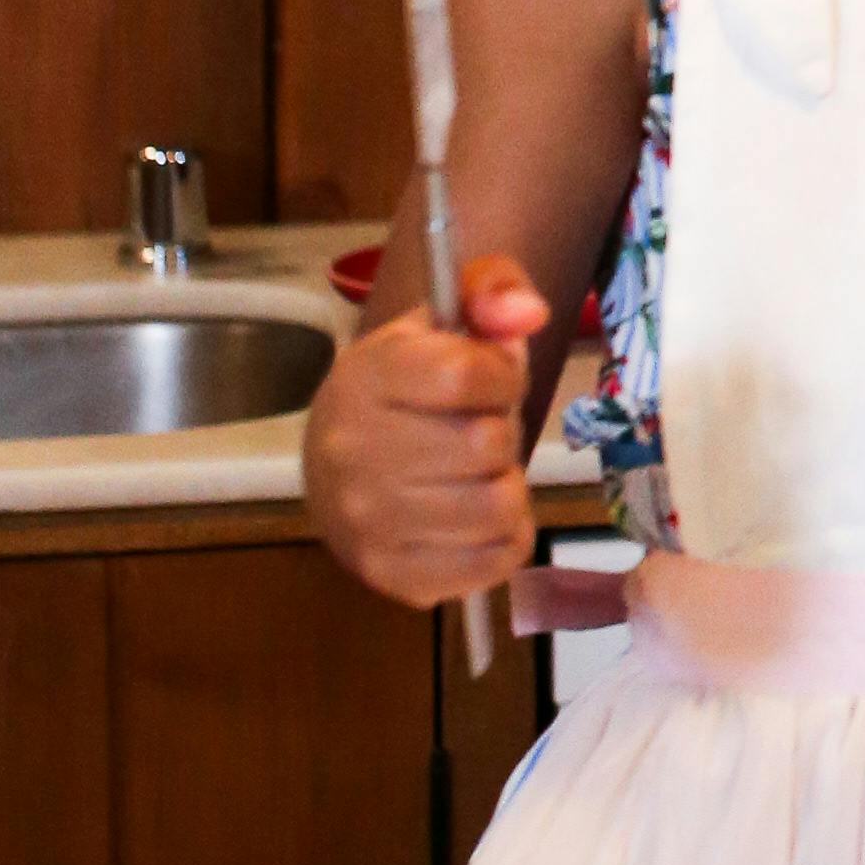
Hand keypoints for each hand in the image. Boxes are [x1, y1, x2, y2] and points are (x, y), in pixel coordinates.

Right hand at [301, 260, 542, 614]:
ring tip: (478, 474)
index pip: (465, 374)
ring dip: (507, 488)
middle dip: (502, 434)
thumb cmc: (406, 388)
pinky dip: (505, 539)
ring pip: (496, 507)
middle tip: (479, 432)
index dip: (502, 375)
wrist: (335, 467)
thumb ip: (491, 289)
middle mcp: (354, 452)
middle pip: (485, 445)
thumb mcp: (444, 319)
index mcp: (367, 377)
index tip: (493, 380)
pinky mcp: (393, 575)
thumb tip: (528, 314)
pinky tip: (480, 519)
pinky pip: (493, 562)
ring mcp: (367, 521)